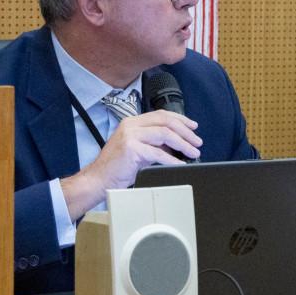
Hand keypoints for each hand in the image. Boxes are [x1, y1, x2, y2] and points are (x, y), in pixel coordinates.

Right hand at [60, 110, 202, 218]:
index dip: (181, 120)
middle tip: (197, 142)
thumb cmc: (117, 168)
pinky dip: (172, 160)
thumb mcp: (138, 149)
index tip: (193, 127)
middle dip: (186, 132)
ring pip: (165, 134)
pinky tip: (180, 164)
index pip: (161, 115)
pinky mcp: (131, 149)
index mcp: (132, 122)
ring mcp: (130, 136)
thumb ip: (154, 143)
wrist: (98, 180)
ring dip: (183, 144)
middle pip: (166, 121)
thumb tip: (177, 145)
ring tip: (193, 152)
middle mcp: (131, 125)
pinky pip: (158, 153)